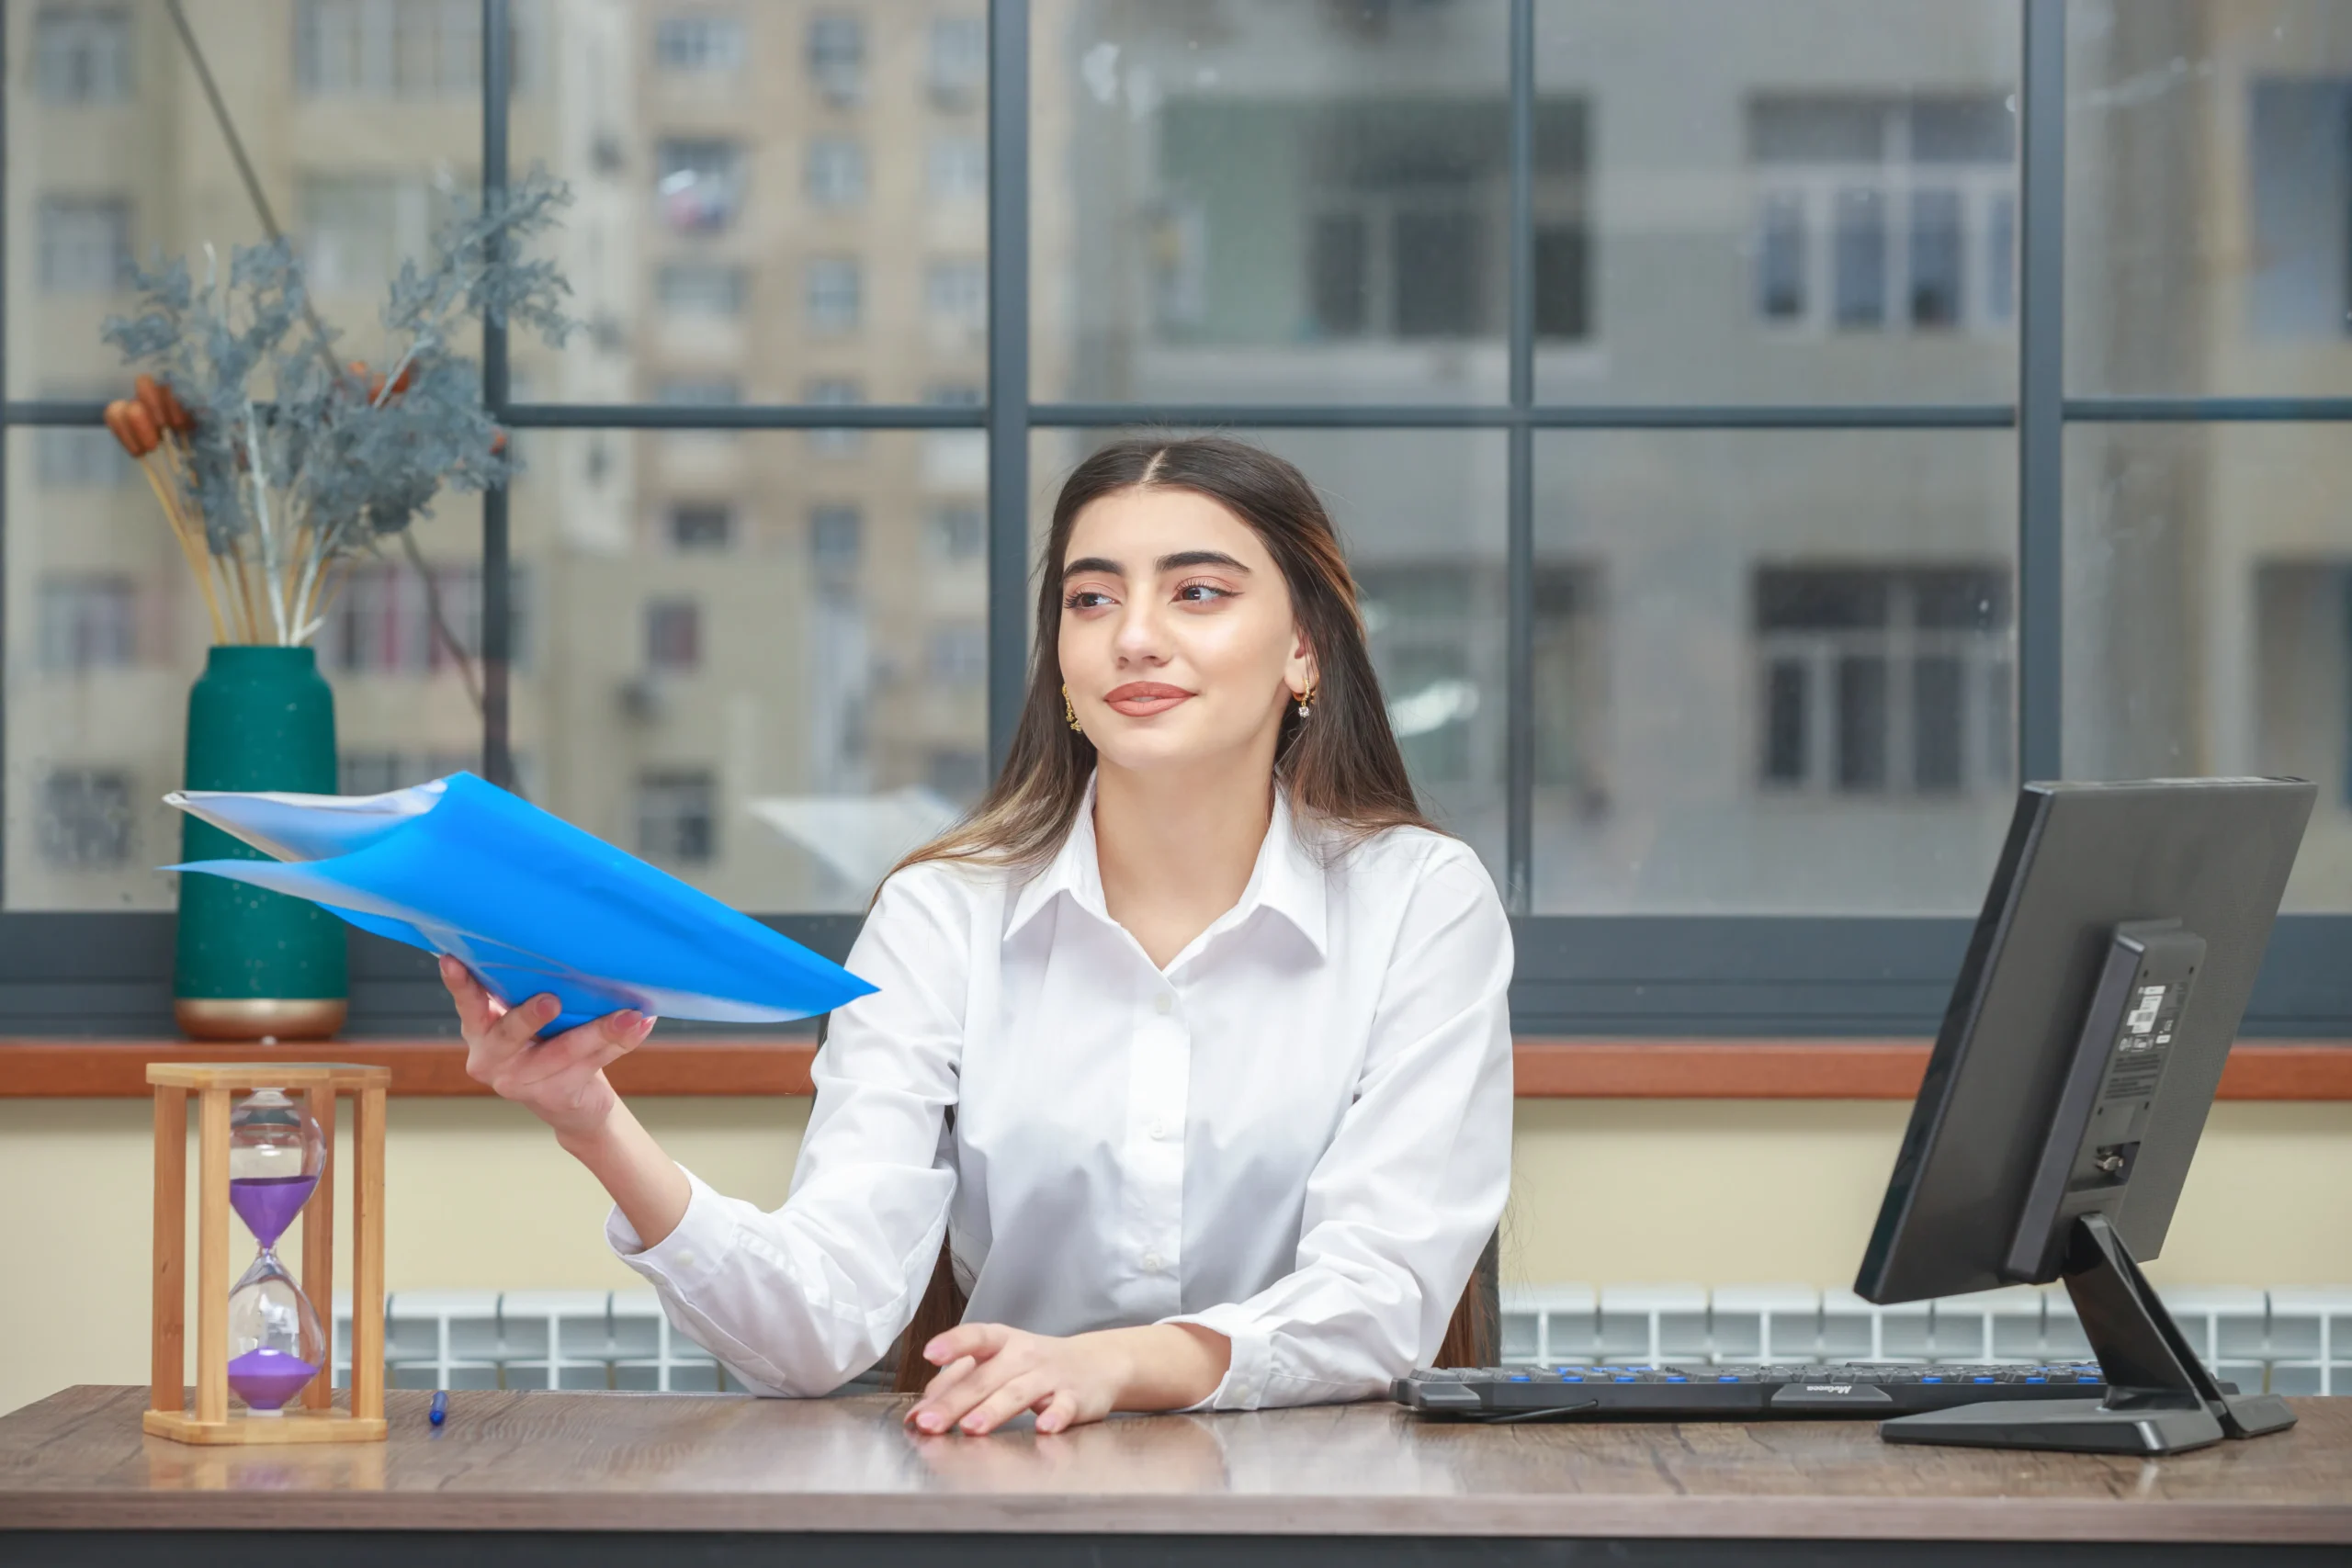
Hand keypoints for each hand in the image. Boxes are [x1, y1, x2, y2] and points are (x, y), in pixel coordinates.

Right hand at [443, 954, 655, 1140]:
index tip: (452, 960)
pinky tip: (640, 1025)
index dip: (459, 984)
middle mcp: (491, 1058)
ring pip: (563, 1051)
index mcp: (481, 1029)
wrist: (572, 1102)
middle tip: (551, 999)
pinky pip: (592, 1064)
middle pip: (510, 1034)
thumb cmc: (548, 1041)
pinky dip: (621, 1042)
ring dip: (601, 1029)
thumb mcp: (529, 1018)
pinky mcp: (553, 1096)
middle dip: (530, 1016)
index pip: (467, 1003)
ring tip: (630, 1014)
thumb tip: (563, 944)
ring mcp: (519, 1082)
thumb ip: (527, 992)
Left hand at [905, 1322, 1229, 1436]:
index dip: (953, 1343)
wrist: (1096, 1364)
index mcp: (1002, 1342)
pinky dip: (1055, 1416)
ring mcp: (1051, 1375)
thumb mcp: (997, 1364)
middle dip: (956, 1402)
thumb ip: (958, 1385)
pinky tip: (1043, 1427)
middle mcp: (1024, 1354)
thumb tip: (918, 1412)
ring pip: (1019, 1392)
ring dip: (995, 1410)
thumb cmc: (1034, 1365)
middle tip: (929, 1422)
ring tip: (972, 1427)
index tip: (930, 1353)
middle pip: (986, 1377)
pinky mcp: (1076, 1397)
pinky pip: (1064, 1406)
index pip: (975, 1337)